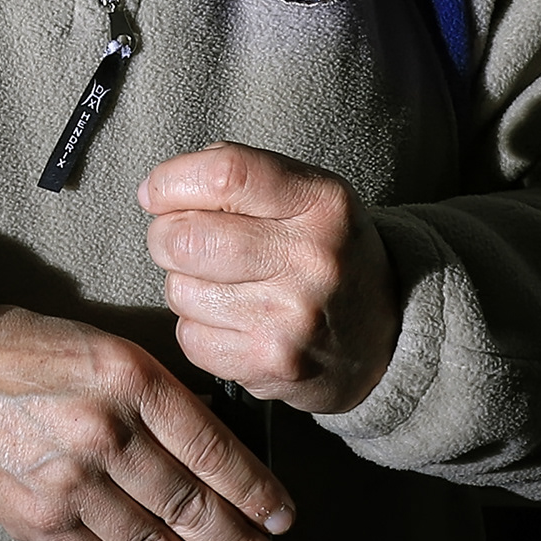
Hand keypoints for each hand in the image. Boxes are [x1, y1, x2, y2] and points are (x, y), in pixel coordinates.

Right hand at [0, 304, 294, 540]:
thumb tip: (217, 449)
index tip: (282, 520)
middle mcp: (106, 433)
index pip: (213, 450)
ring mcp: (73, 483)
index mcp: (130, 379)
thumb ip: (159, 396)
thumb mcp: (104, 347)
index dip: (256, 493)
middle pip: (193, 507)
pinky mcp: (43, 521)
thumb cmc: (23, 354)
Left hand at [140, 143, 402, 415]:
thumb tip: (155, 191)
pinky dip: (196, 328)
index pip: (223, 174)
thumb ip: (240, 177)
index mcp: (322, 203)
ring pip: (179, 290)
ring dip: (184, 285)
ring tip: (223, 285)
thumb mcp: (308, 196)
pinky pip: (189, 338)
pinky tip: (231, 321)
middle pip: (185, 237)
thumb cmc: (324, 252)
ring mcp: (293, 320)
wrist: (385, 338)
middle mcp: (313, 260)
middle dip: (166, 236)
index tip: (157, 192)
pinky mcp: (272, 366)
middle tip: (183, 241)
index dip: (171, 181)